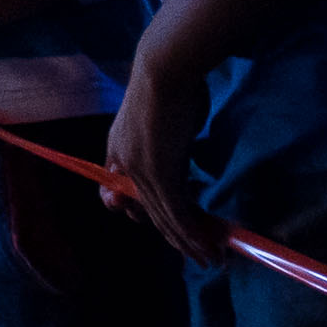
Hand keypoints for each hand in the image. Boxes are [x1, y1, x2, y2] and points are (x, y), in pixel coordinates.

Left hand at [108, 51, 224, 257]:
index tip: (165, 223)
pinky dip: (191, 232)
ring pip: (163, 217)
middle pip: (147, 212)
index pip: (120, 193)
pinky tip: (206, 245)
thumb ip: (165, 138)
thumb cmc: (170, 82)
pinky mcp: (159, 173)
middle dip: (173, 237)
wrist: (165, 68)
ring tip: (207, 259)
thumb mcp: (161, 116)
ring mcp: (140, 171)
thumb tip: (180, 143)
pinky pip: (175, 212)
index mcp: (118, 149)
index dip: (140, 212)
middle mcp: (124, 164)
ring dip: (187, 241)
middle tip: (196, 255)